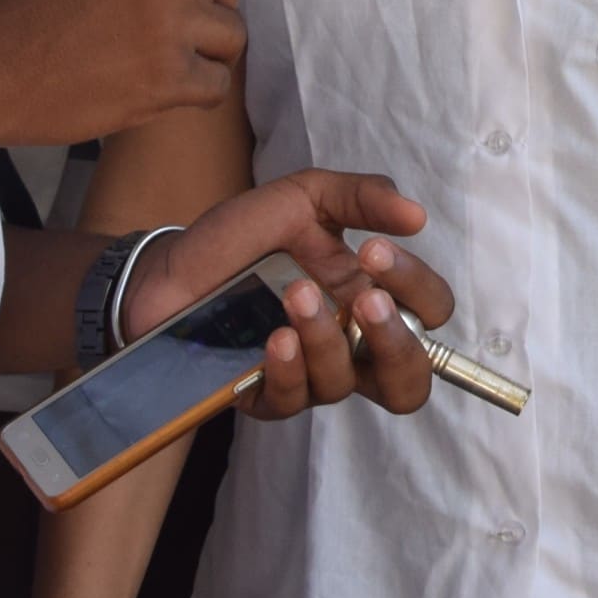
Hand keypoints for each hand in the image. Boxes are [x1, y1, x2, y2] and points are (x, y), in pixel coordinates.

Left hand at [120, 168, 457, 418]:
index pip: (428, 311)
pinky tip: (274, 337)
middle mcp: (348, 345)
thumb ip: (363, 196)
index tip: (375, 249)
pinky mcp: (265, 397)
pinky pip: (292, 401)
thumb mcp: (305, 197)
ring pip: (344, 384)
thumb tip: (417, 214)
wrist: (168, 266)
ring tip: (295, 294)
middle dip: (396, 340)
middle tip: (367, 298)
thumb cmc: (243, 236)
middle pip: (409, 379)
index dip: (417, 288)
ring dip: (326, 337)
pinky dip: (288, 369)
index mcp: (369, 297)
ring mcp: (308, 375)